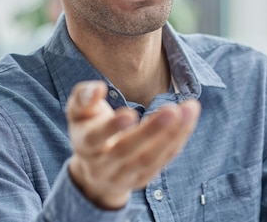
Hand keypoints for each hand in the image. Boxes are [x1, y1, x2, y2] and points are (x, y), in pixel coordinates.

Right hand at [66, 81, 200, 209]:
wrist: (95, 169)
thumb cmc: (88, 128)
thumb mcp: (77, 111)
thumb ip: (83, 97)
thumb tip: (98, 88)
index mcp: (85, 145)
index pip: (96, 138)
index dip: (112, 128)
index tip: (130, 112)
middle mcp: (103, 165)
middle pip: (127, 150)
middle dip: (151, 130)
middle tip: (172, 109)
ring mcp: (124, 175)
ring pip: (149, 158)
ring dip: (172, 134)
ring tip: (189, 109)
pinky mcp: (143, 178)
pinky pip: (163, 160)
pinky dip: (178, 139)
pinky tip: (188, 118)